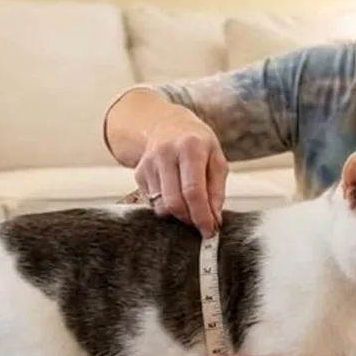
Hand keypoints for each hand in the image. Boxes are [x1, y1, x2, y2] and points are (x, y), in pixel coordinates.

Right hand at [134, 108, 228, 237]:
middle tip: (201, 223)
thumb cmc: (197, 143)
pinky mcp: (139, 173)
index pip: (193, 191)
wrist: (167, 124)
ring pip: (161, 206)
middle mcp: (165, 153)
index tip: (209, 231)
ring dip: (178, 215)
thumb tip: (214, 218)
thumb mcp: (217, 159)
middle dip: (189, 219)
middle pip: (174, 202)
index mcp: (190, 147)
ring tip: (190, 206)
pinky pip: (153, 203)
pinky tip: (176, 194)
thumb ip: (217, 190)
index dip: (202, 216)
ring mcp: (148, 164)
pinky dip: (167, 207)